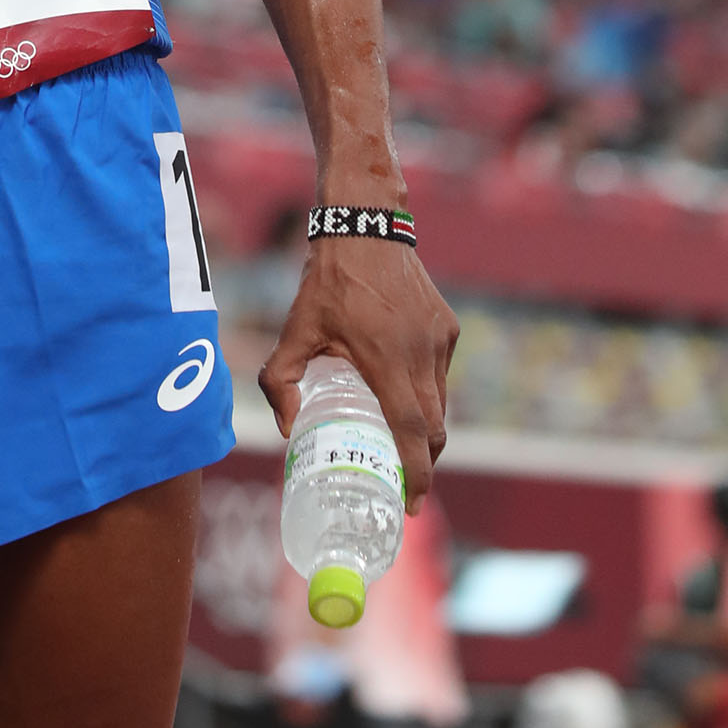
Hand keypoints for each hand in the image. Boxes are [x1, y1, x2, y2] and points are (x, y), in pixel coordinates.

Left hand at [259, 240, 458, 510]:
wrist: (366, 224)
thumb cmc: (328, 279)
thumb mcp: (295, 328)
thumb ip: (280, 379)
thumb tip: (286, 427)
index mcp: (387, 360)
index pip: (412, 431)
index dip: (417, 472)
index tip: (413, 502)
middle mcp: (421, 355)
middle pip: (434, 428)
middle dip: (423, 462)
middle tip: (405, 487)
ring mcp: (439, 341)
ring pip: (441, 402)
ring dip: (427, 430)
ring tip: (404, 448)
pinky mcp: (447, 327)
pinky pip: (441, 375)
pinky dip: (428, 394)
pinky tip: (404, 395)